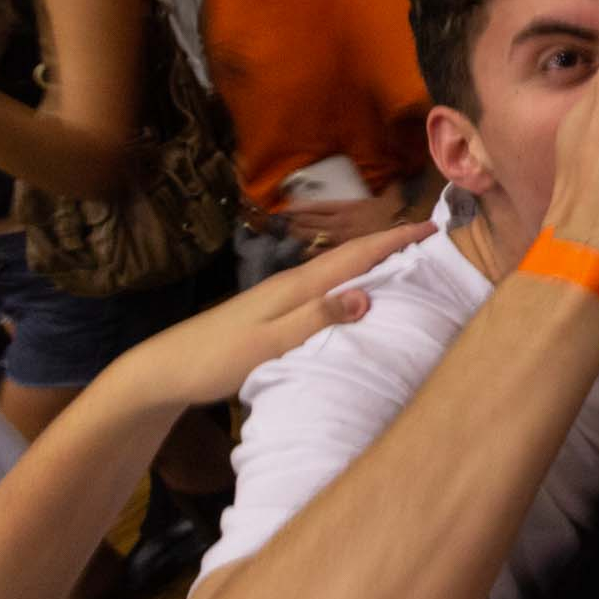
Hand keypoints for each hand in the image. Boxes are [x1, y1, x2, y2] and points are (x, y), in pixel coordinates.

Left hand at [119, 220, 433, 406]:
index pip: (355, 255)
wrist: (165, 370)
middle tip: (430, 240)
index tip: (433, 228)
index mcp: (297, 287)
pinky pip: (327, 288)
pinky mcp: (275, 312)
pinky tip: (357, 294)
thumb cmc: (215, 359)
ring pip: (339, 271)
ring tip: (405, 261)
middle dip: (390, 244)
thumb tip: (368, 295)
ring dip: (372, 261)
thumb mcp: (269, 344)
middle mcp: (293, 284)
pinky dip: (352, 282)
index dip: (394, 240)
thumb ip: (317, 319)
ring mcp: (282, 296)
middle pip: (350, 256)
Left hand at [286, 184, 406, 252]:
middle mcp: (338, 223)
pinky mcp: (341, 253)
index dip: (300, 207)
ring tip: (290, 233)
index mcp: (346, 208)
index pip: (316, 207)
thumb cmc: (396, 217)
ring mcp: (338, 239)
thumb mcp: (392, 196)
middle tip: (285, 221)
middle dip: (295, 221)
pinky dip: (309, 251)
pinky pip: (320, 253)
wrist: (401, 235)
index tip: (288, 207)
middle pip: (309, 221)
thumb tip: (396, 181)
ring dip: (299, 234)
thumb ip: (390, 188)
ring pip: (311, 236)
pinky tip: (303, 250)